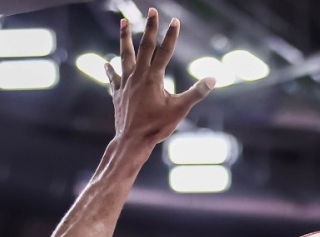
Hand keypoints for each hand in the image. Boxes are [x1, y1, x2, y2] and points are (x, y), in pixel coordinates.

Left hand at [108, 9, 212, 147]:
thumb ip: (196, 92)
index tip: (175, 20)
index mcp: (154, 77)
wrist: (132, 141)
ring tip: (123, 21)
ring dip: (125, 38)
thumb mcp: (179, 110)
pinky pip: (113, 78)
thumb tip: (213, 79)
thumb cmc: (156, 127)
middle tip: (151, 10)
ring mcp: (126, 83)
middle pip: (145, 46)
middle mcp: (138, 76)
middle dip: (150, 27)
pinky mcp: (118, 94)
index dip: (171, 35)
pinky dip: (110, 69)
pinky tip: (106, 63)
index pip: (165, 51)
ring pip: (125, 55)